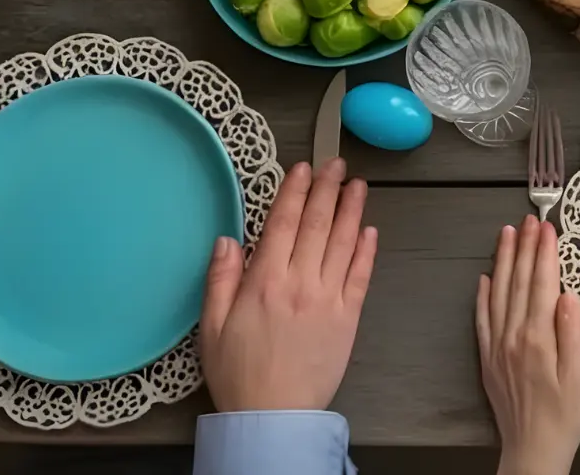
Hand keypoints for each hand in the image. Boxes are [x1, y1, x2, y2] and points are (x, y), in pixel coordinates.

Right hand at [200, 159, 376, 411]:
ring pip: (343, 242)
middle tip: (336, 163)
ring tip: (357, 184)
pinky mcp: (349, 317)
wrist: (273, 416)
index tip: (302, 168)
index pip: (282, 224)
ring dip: (351, 209)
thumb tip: (226, 239)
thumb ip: (219, 280)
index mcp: (263, 282)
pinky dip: (366, 249)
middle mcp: (300, 283)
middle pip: (317, 225)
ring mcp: (329, 299)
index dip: (294, 192)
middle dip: (327, 189)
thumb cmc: (238, 373)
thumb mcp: (210, 328)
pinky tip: (369, 229)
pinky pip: (361, 275)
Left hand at [478, 217, 579, 474]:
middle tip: (529, 220)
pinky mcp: (489, 358)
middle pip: (518, 283)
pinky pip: (482, 319)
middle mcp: (513, 337)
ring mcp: (497, 346)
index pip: (541, 285)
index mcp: (538, 338)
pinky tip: (485, 278)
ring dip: (503, 262)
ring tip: (506, 234)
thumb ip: (572, 333)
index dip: (545, 254)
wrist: (532, 451)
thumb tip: (567, 295)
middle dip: (524, 248)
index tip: (548, 228)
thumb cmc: (564, 417)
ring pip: (498, 294)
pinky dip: (483, 296)